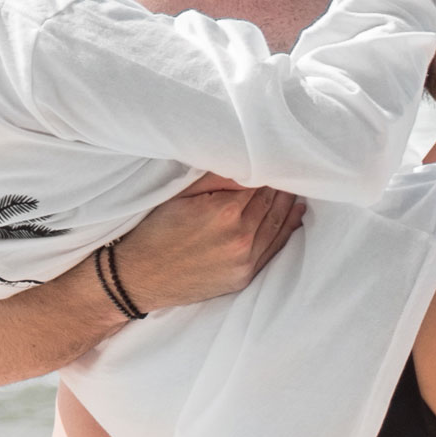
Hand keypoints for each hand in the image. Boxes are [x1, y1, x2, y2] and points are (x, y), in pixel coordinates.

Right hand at [112, 179, 305, 311]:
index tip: (275, 158)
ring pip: (277, 224)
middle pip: (271, 202)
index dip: (267, 169)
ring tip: (296, 187)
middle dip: (281, 184)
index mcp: (225, 211)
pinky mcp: (243, 277)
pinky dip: (286, 230)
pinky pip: (273, 250)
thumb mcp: (181, 195)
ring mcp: (245, 260)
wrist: (140, 278)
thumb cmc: (156, 232)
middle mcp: (241, 236)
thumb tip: (245, 163)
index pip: (259, 182)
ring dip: (288, 204)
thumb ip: (216, 178)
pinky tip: (295, 215)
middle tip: (291, 168)